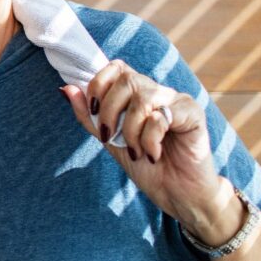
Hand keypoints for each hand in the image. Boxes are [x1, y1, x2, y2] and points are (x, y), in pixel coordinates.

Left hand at [60, 60, 233, 242]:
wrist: (176, 194)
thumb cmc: (146, 166)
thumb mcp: (110, 141)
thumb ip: (90, 116)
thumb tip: (66, 89)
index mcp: (138, 94)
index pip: (116, 67)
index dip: (99, 84)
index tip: (93, 112)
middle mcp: (158, 92)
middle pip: (127, 79)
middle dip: (110, 110)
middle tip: (109, 136)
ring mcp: (177, 101)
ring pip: (144, 97)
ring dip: (131, 129)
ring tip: (135, 151)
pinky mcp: (193, 114)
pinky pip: (162, 116)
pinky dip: (150, 139)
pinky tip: (153, 154)